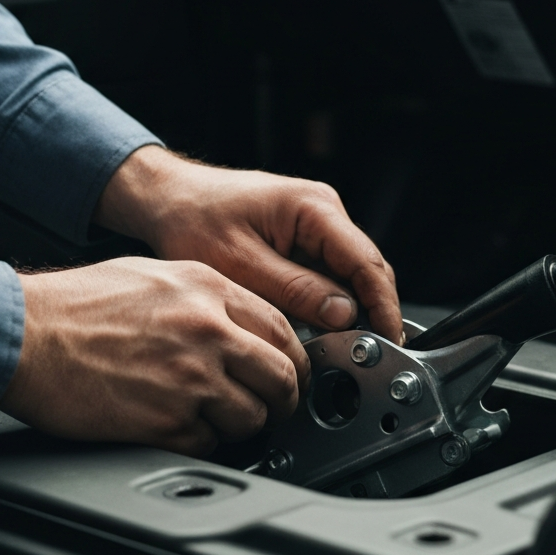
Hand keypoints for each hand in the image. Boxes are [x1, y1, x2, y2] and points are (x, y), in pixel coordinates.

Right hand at [0, 256, 308, 454]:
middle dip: (284, 399)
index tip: (292, 372)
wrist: (24, 334)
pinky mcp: (165, 421)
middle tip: (274, 407)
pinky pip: (209, 442)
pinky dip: (200, 441)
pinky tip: (177, 425)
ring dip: (241, 424)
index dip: (294, 358)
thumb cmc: (76, 304)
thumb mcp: (154, 276)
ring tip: (215, 417)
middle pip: (281, 377)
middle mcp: (208, 331)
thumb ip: (206, 299)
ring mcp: (190, 378)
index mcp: (208, 290)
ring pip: (252, 417)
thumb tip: (243, 328)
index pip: (283, 329)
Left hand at [95, 146, 402, 341]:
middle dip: (370, 314)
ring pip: (348, 277)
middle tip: (364, 355)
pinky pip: (326, 275)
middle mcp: (322, 211)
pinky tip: (315, 329)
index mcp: (313, 208)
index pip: (367, 263)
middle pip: (365, 270)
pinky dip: (325, 304)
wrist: (165, 199)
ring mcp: (314, 224)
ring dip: (347, 312)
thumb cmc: (191, 218)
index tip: (390, 342)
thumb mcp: (240, 263)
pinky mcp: (302, 239)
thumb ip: (294, 290)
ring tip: (338, 347)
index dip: (384, 308)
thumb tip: (343, 314)